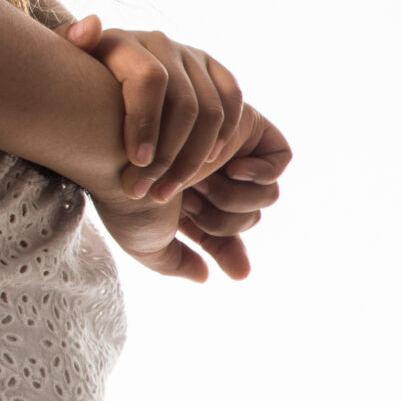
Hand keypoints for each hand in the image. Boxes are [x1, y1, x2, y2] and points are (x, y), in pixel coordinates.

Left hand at [60, 15, 244, 198]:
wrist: (97, 80)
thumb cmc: (72, 86)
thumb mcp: (60, 68)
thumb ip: (70, 46)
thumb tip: (92, 25)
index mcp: (121, 42)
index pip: (149, 79)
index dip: (146, 122)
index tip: (136, 162)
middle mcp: (159, 42)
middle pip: (183, 103)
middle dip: (168, 155)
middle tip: (147, 191)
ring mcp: (190, 54)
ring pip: (211, 111)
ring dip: (194, 159)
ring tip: (167, 191)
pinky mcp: (214, 68)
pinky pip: (233, 102)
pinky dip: (223, 136)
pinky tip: (205, 166)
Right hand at [89, 102, 289, 281]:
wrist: (122, 149)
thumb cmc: (128, 197)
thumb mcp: (147, 243)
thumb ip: (176, 262)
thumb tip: (206, 275)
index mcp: (186, 204)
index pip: (223, 235)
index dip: (230, 251)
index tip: (234, 270)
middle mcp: (206, 177)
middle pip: (247, 217)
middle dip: (225, 221)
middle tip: (191, 204)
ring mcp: (224, 151)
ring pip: (265, 193)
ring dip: (237, 197)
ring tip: (202, 182)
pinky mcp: (242, 125)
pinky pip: (279, 157)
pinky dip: (264, 171)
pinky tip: (233, 169)